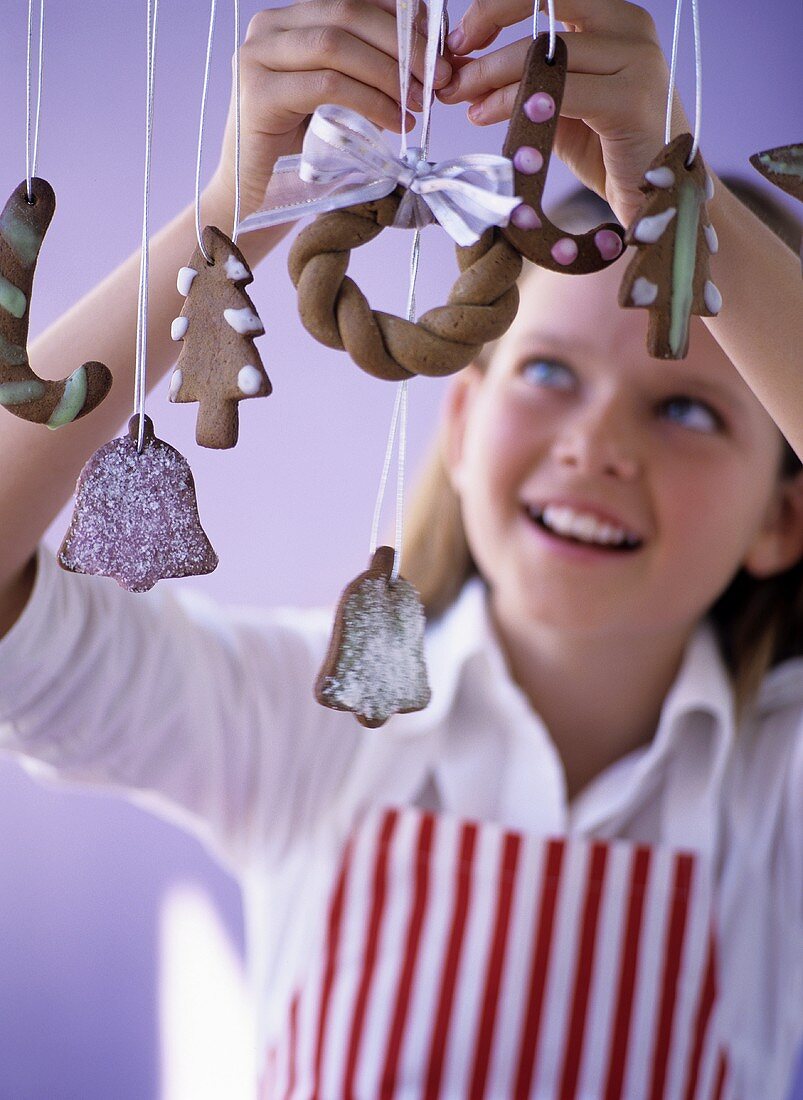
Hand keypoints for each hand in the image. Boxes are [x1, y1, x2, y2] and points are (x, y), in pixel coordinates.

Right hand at [206, 0, 452, 222]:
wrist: (257, 196)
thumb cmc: (302, 151)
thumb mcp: (341, 100)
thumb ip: (368, 71)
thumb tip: (428, 60)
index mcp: (291, 19)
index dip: (402, 16)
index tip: (439, 46)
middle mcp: (269, 26)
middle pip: (348, 13)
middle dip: (402, 44)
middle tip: (437, 77)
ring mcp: (258, 56)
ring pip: (336, 45)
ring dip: (388, 72)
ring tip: (417, 103)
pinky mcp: (258, 93)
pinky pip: (327, 85)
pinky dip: (369, 102)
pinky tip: (394, 122)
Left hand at [436, 0, 689, 226]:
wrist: (654, 198)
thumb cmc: (605, 151)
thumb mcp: (557, 104)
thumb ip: (521, 81)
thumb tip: (463, 70)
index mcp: (614, 18)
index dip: (497, 4)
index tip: (461, 38)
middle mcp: (631, 26)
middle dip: (489, 17)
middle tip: (452, 59)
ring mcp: (637, 59)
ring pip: (545, 49)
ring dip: (491, 72)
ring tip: (461, 96)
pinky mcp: (632, 98)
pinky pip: (557, 89)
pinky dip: (512, 100)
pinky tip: (484, 114)